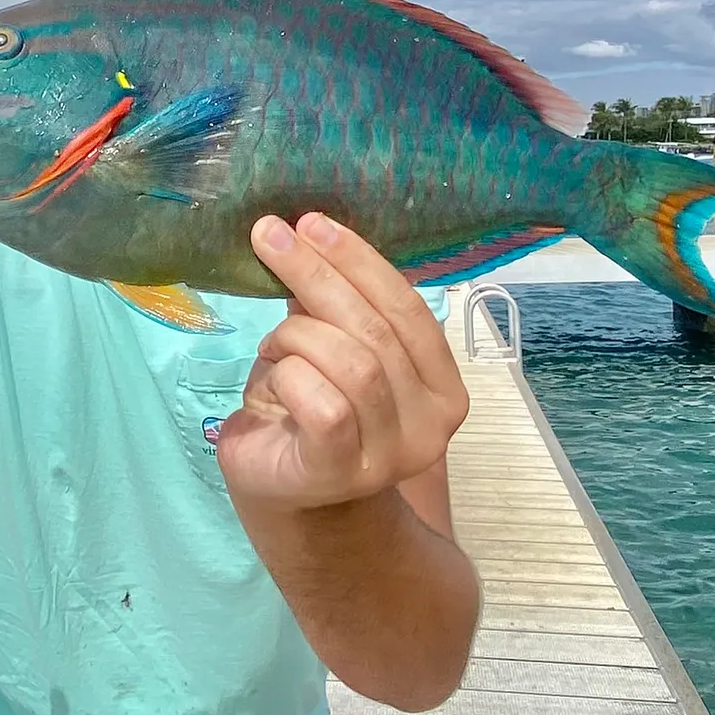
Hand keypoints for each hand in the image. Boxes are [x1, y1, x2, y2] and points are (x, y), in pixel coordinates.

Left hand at [216, 213, 469, 510]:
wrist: (284, 492)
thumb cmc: (308, 411)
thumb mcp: (329, 347)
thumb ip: (335, 306)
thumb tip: (307, 234)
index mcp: (443, 386)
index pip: (409, 308)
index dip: (360, 261)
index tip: (312, 223)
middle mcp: (432, 424)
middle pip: (378, 330)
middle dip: (318, 277)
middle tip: (271, 239)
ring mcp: (391, 453)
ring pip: (353, 362)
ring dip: (298, 336)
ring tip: (274, 345)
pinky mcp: (343, 472)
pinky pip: (324, 404)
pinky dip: (289, 376)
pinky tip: (272, 381)